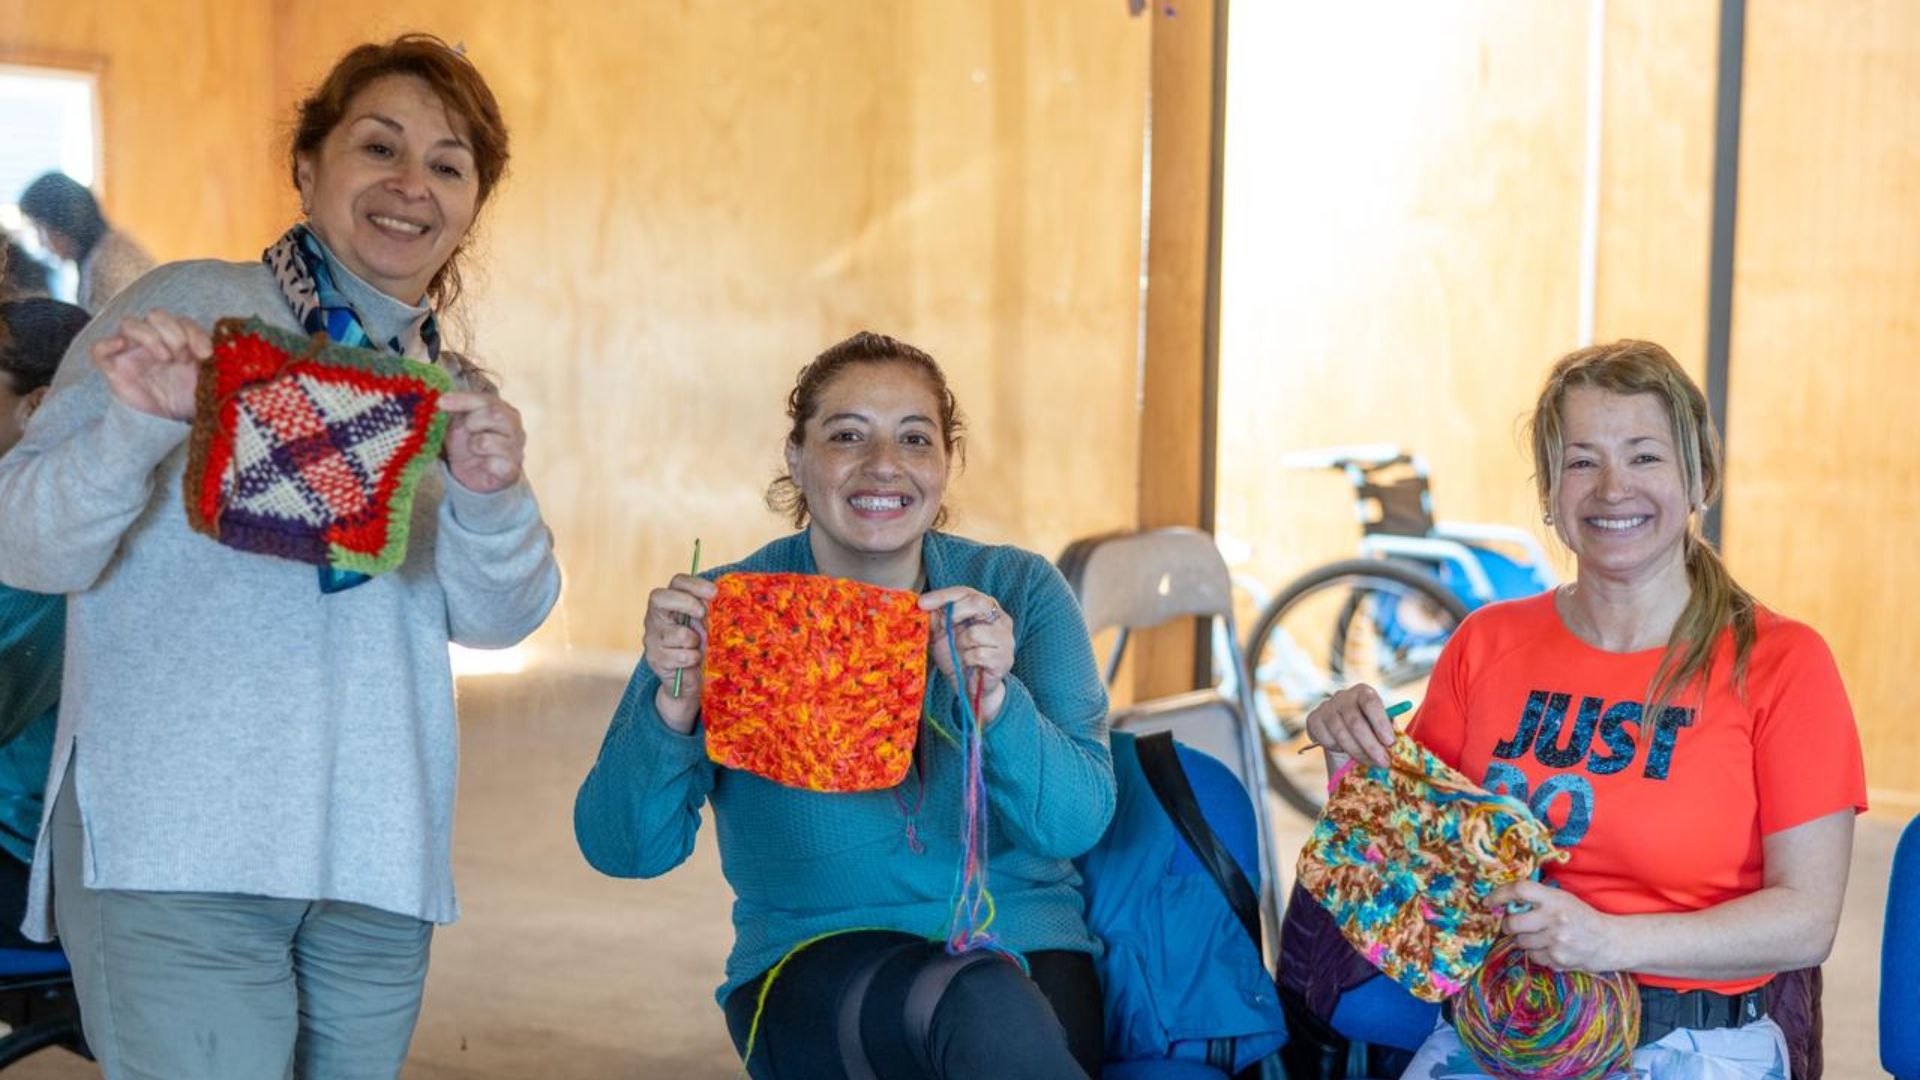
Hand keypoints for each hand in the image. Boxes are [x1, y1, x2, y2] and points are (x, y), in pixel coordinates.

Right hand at [91, 311, 207, 420]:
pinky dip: (107, 343)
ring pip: (129, 323)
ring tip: (165, 359)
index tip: (205, 354)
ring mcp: (131, 352)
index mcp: (175, 339)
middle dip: (173, 333)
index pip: (182, 321)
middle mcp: (152, 341)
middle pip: (155, 314)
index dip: (194, 333)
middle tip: (183, 357)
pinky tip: (122, 347)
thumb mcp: (207, 377)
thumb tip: (214, 349)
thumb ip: (211, 359)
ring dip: (150, 336)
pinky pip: (99, 348)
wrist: (170, 423)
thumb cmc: (190, 396)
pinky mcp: (113, 368)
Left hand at [441, 390, 525, 492]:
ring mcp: (516, 449)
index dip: (463, 399)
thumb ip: (457, 409)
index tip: (441, 402)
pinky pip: (492, 463)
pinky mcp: (511, 470)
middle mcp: (515, 428)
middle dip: (472, 422)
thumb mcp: (460, 422)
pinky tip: (482, 464)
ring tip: (474, 450)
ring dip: (473, 445)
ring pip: (487, 441)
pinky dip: (481, 463)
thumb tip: (443, 400)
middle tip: (466, 430)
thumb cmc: (469, 444)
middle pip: (495, 415)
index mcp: (504, 411)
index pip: (486, 400)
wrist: (476, 475)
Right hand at [645, 574, 716, 732]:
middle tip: (703, 614)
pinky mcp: (654, 658)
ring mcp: (651, 637)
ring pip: (678, 633)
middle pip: (660, 597)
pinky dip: (692, 659)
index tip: (714, 593)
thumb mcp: (707, 625)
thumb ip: (708, 611)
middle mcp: (655, 617)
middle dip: (686, 603)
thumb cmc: (702, 646)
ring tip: (696, 649)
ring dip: (694, 642)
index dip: (694, 584)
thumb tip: (718, 597)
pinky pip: (681, 655)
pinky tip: (691, 662)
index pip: (677, 582)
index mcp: (671, 603)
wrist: (690, 682)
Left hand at [919, 586, 1014, 723]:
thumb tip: (922, 605)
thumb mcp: (940, 635)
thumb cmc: (957, 656)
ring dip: (960, 645)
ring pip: (975, 633)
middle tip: (942, 627)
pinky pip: (978, 654)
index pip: (965, 592)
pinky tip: (970, 664)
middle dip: (954, 614)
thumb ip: (934, 619)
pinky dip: (968, 660)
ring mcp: (1005, 638)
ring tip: (962, 652)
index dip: (942, 596)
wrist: (970, 687)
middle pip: (977, 603)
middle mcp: (1000, 618)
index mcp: (985, 608)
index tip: (921, 603)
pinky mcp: (1004, 658)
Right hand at [1302, 683, 1394, 768]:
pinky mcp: (1313, 719)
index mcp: (1363, 692)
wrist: (1344, 738)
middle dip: (1371, 745)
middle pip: (1355, 721)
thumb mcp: (1381, 728)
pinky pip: (1325, 738)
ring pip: (1340, 733)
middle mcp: (1343, 696)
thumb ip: (1388, 732)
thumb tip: (1400, 745)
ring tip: (1369, 763)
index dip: (1380, 723)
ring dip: (1356, 752)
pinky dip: (1336, 748)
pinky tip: (1344, 750)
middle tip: (1383, 762)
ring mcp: (1325, 706)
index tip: (1390, 743)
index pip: (1371, 703)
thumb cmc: (1369, 732)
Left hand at [1489, 879, 1624, 971]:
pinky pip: (1533, 957)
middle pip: (1512, 922)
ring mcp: (1556, 941)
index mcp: (1556, 899)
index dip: (1499, 894)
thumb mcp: (1563, 899)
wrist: (1608, 941)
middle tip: (1511, 924)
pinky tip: (1549, 948)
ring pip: (1520, 942)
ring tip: (1538, 936)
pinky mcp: (1558, 959)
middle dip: (1507, 925)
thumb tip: (1504, 902)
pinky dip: (1536, 953)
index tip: (1488, 901)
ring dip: (1523, 940)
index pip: (1520, 890)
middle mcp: (1555, 919)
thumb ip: (1538, 899)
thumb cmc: (1581, 917)